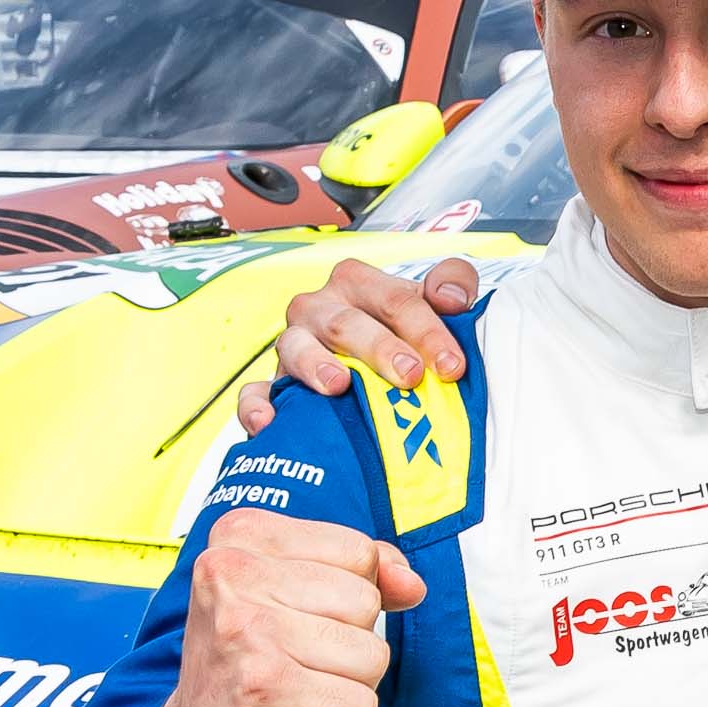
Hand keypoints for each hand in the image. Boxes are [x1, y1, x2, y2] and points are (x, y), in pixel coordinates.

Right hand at [135, 512, 426, 706]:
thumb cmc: (253, 668)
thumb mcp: (297, 599)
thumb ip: (362, 575)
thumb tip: (412, 584)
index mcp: (238, 539)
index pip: (358, 551)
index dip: (348, 599)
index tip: (296, 622)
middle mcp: (234, 579)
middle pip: (365, 603)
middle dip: (349, 646)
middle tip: (293, 667)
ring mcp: (248, 638)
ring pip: (372, 656)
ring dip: (347, 690)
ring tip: (294, 697)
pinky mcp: (268, 697)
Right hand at [237, 256, 482, 429]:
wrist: (368, 373)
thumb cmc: (402, 335)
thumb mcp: (431, 305)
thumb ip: (452, 285)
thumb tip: (453, 298)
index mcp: (359, 283)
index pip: (395, 299)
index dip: (427, 329)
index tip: (452, 365)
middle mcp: (320, 308)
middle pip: (346, 322)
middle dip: (380, 348)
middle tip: (410, 376)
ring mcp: (292, 345)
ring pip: (295, 347)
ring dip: (316, 365)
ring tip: (339, 385)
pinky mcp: (273, 385)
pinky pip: (255, 393)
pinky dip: (258, 407)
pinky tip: (269, 423)